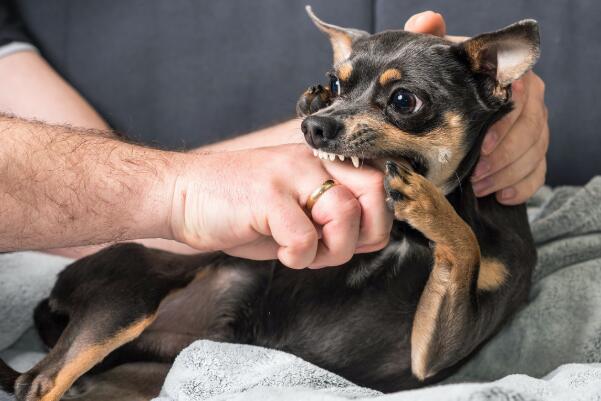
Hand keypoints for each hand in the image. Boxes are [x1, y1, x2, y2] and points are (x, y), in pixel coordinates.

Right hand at [169, 144, 391, 267]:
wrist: (181, 195)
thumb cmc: (238, 207)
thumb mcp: (294, 208)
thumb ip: (332, 218)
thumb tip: (371, 237)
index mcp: (320, 161)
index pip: (378, 183)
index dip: (375, 220)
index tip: (351, 240)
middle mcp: (310, 160)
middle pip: (375, 191)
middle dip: (365, 233)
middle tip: (333, 247)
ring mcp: (289, 174)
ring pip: (345, 214)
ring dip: (330, 250)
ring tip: (301, 251)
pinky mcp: (267, 195)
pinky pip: (305, 238)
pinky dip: (297, 258)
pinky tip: (280, 252)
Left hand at [404, 11, 548, 204]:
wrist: (448, 105)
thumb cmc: (444, 82)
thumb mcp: (434, 60)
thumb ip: (430, 38)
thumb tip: (428, 20)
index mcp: (510, 78)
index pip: (522, 99)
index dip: (505, 126)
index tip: (482, 147)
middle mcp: (530, 100)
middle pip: (533, 129)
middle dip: (505, 157)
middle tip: (477, 175)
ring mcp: (534, 127)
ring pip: (536, 153)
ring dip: (508, 174)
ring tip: (479, 187)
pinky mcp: (532, 153)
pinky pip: (538, 172)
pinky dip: (521, 187)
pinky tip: (499, 196)